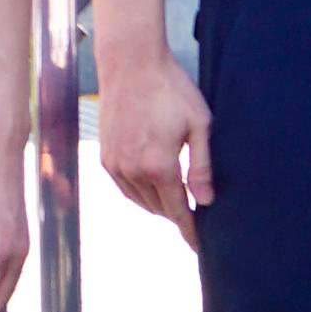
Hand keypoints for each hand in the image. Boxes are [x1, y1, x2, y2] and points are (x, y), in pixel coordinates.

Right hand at [99, 52, 212, 238]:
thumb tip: (206, 201)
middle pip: (159, 209)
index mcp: (158, 166)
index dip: (190, 230)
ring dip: (159, 205)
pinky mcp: (105, 157)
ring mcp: (115, 165)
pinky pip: (125, 188)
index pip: (178, 210)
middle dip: (178, 215)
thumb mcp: (199, 124)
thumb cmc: (171, 90)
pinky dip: (141, 194)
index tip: (199, 247)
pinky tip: (155, 186)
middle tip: (195, 216)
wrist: (131, 65)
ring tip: (179, 202)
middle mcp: (132, 171)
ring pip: (140, 201)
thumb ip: (202, 166)